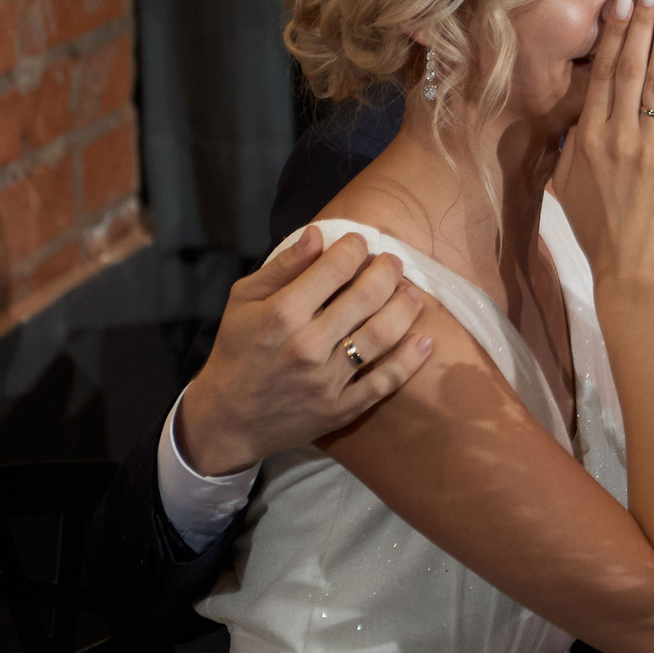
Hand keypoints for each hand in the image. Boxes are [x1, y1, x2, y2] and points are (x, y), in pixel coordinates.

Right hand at [178, 228, 434, 476]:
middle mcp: (307, 345)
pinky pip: (384, 382)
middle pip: (366, 297)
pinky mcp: (341, 409)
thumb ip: (283, 266)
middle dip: (387, 271)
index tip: (360, 243)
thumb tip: (318, 234)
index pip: (334, 268)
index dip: (354, 248)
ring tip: (412, 293)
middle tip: (393, 262)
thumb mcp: (244, 300)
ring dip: (405, 308)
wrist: (228, 418)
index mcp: (282, 314)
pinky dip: (410, 361)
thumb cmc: (237, 350)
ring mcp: (327, 380)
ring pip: (382, 335)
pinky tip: (425, 341)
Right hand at [553, 0, 653, 284]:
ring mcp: (653, 146)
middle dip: (644, 22)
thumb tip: (579, 103)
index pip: (605, 73)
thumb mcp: (568, 178)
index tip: (623, 1)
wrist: (632, 264)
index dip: (616, 33)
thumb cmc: (597, 224)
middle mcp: (620, 135)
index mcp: (589, 137)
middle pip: (633, 66)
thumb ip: (573, 138)